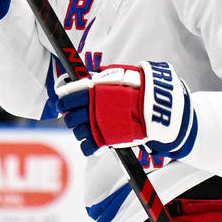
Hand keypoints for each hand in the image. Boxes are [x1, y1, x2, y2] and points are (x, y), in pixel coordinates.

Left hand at [55, 61, 197, 158]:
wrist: (158, 107)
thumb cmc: (141, 89)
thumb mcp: (121, 75)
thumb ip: (104, 77)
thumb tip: (93, 74)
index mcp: (92, 90)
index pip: (66, 98)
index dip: (62, 102)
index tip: (62, 104)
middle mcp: (91, 108)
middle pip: (70, 117)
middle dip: (73, 118)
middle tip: (80, 117)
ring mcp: (97, 125)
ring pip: (77, 132)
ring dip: (81, 131)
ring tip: (89, 129)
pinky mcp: (105, 140)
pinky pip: (87, 147)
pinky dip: (88, 146)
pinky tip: (94, 143)